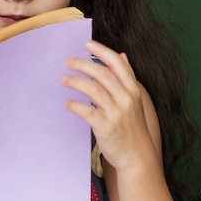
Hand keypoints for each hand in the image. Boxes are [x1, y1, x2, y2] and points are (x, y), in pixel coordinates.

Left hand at [63, 42, 161, 171]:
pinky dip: (74, 105)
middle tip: (68, 61)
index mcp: (133, 91)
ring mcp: (116, 113)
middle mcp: (126, 99)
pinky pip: (86, 111)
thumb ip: (127, 78)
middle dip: (83, 64)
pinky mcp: (105, 127)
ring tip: (63, 79)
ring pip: (93, 90)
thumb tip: (122, 55)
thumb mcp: (134, 100)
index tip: (88, 44)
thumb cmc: (133, 127)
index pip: (118, 64)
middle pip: (102, 74)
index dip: (102, 52)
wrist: (137, 156)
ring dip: (75, 82)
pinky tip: (67, 103)